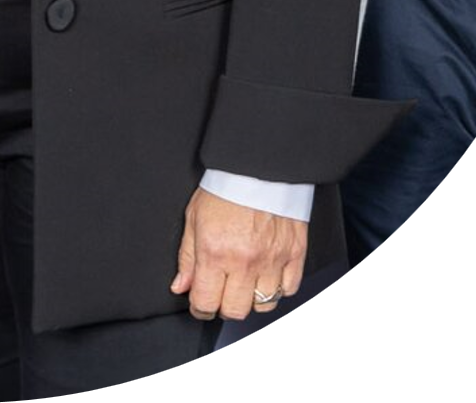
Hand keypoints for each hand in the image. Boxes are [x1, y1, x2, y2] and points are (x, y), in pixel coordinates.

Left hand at [171, 188, 305, 321]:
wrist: (258, 164)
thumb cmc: (224, 187)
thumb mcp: (194, 217)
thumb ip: (187, 257)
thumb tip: (181, 287)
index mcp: (215, 252)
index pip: (206, 303)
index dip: (199, 307)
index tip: (200, 302)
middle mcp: (245, 261)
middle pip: (235, 311)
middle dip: (224, 306)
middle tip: (221, 291)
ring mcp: (272, 260)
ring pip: (264, 305)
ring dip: (252, 298)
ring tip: (245, 281)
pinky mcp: (294, 253)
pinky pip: (289, 289)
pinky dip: (278, 288)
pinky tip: (267, 274)